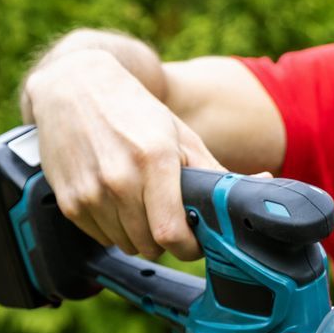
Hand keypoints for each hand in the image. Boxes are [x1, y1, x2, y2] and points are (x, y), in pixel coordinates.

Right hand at [23, 50, 225, 260]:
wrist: (74, 86)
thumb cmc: (134, 111)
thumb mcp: (180, 135)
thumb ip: (215, 170)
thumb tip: (264, 183)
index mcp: (154, 160)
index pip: (172, 234)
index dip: (189, 246)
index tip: (194, 240)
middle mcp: (119, 179)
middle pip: (150, 245)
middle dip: (164, 239)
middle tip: (166, 215)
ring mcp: (91, 192)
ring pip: (126, 245)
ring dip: (137, 234)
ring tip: (138, 201)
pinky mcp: (69, 202)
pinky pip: (101, 237)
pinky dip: (112, 228)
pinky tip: (113, 198)